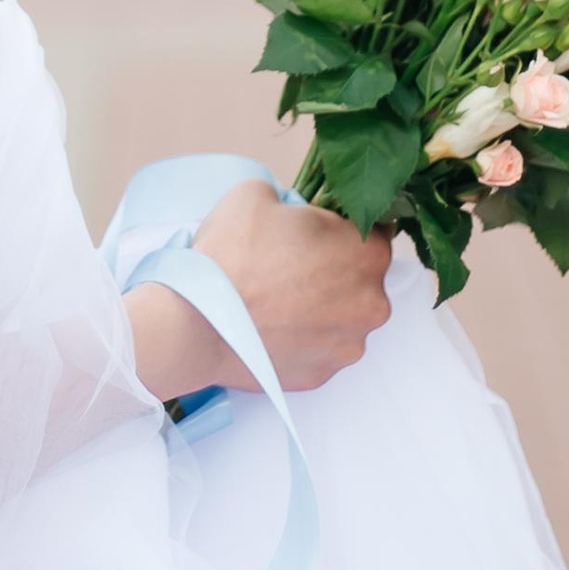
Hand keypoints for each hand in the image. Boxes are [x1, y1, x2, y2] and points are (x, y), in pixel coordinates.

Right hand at [124, 177, 393, 401]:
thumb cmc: (231, 255)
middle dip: (333, 270)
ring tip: (277, 302)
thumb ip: (290, 198)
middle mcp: (372, 303)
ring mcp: (349, 346)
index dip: (341, 227)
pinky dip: (303, 340)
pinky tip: (272, 328)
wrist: (195, 324)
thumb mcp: (256, 194)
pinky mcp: (324, 375)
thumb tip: (291, 213)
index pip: (372, 230)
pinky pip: (320, 350)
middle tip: (289, 266)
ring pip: (342, 318)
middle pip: (361, 278)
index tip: (315, 231)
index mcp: (368, 252)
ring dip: (320, 308)